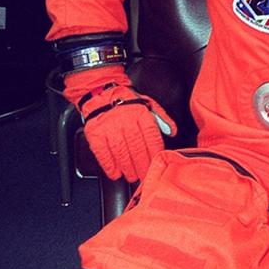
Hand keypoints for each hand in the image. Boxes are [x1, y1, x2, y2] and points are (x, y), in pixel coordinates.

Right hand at [64, 67, 176, 181]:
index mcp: (141, 113)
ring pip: (121, 152)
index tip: (156, 165)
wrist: (100, 93)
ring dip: (127, 168)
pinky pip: (103, 152)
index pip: (151, 137)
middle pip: (136, 147)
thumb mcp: (148, 104)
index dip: (154, 153)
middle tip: (144, 176)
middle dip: (142, 165)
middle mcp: (126, 120)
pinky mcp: (95, 133)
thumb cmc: (126, 101)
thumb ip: (162, 118)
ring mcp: (109, 126)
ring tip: (131, 176)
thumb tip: (172, 132)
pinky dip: (109, 165)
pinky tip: (115, 173)